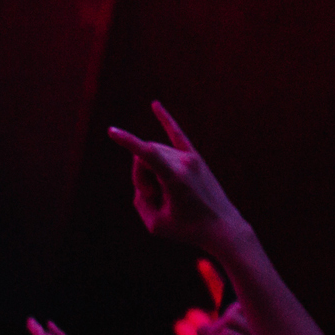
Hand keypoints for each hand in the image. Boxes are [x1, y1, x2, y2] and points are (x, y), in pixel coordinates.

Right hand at [106, 102, 248, 252]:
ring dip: (148, 172)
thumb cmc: (187, 229)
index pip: (147, 154)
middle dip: (139, 175)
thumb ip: (140, 199)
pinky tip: (155, 105)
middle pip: (145, 156)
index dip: (128, 142)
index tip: (112, 131)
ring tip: (162, 193)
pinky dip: (165, 120)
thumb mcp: (154, 223)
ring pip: (154, 153)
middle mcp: (185, 162)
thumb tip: (142, 181)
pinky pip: (177, 134)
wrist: (222, 227)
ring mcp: (191, 157)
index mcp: (175, 178)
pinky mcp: (195, 158)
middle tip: (151, 197)